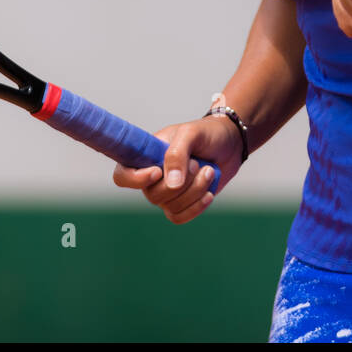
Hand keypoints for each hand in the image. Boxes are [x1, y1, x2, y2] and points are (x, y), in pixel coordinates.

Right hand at [111, 116, 242, 223]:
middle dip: (182, 182)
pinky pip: (179, 217)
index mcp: (145, 156)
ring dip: (194, 191)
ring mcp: (166, 193)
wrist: (229, 144)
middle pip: (153, 195)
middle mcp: (152, 178)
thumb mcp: (191, 134)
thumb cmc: (205, 134)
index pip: (122, 176)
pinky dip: (196, 207)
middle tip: (198, 163)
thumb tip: (171, 184)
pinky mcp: (182, 204)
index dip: (135, 179)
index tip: (158, 171)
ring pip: (170, 207)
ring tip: (209, 171)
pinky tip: (209, 193)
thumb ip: (177, 154)